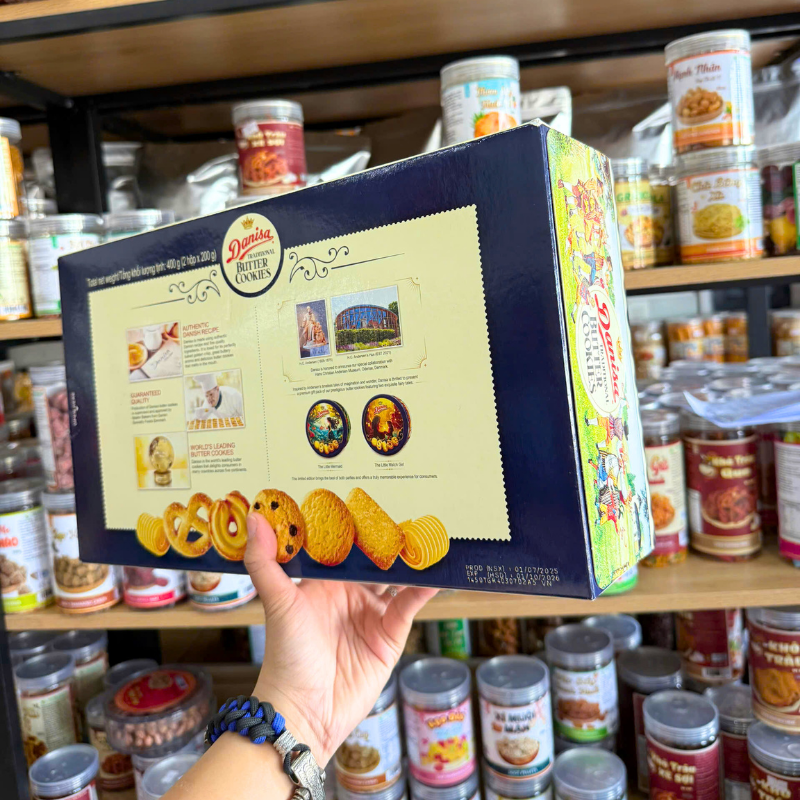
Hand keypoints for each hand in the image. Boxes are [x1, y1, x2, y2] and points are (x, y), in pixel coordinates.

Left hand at [244, 512, 436, 764]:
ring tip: (429, 536)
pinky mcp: (390, 634)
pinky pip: (410, 604)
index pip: (342, 546)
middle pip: (374, 560)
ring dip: (410, 561)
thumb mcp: (277, 602)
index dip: (354, 525)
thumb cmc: (285, 656)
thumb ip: (266, 561)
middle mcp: (348, 594)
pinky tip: (436, 573)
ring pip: (396, 578)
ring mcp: (370, 613)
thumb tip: (257, 518)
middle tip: (408, 509)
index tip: (367, 496)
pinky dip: (424, 588)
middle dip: (389, 539)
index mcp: (322, 582)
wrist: (304, 712)